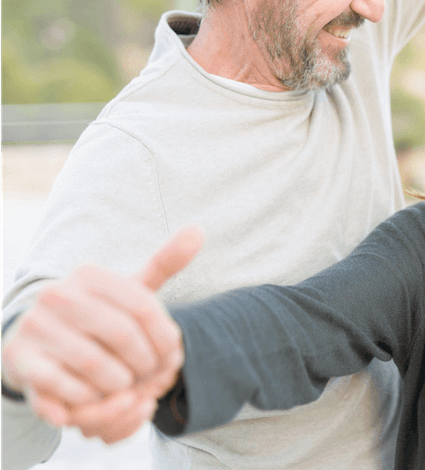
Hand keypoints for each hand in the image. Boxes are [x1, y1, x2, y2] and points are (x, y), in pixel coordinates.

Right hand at [1, 226, 202, 441]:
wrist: (38, 341)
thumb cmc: (99, 315)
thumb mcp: (130, 288)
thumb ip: (164, 262)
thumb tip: (197, 230)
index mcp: (90, 274)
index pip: (144, 307)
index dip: (166, 338)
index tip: (172, 355)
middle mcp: (58, 294)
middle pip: (124, 336)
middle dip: (145, 363)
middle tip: (150, 376)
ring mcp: (36, 326)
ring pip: (97, 365)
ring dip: (120, 383)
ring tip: (128, 385)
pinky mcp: (22, 359)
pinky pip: (66, 388)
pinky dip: (90, 400)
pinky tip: (100, 396)